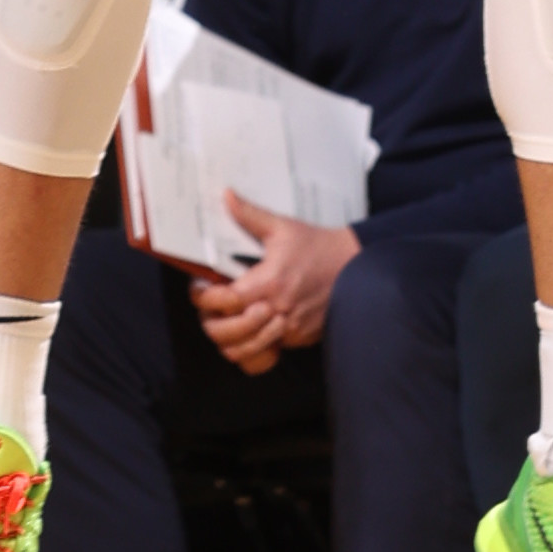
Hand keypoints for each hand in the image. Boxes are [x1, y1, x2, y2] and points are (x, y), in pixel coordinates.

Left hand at [189, 196, 357, 371]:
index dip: (204, 297)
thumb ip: (250, 215)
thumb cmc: (317, 247)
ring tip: (224, 322)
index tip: (198, 288)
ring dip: (227, 340)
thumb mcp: (282, 227)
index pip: (225, 300)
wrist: (353, 267)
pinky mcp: (297, 339)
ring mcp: (288, 329)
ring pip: (243, 352)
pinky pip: (264, 355)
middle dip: (210, 322)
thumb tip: (226, 196)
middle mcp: (276, 310)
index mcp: (269, 281)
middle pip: (227, 333)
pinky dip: (250, 351)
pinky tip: (247, 335)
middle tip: (208, 308)